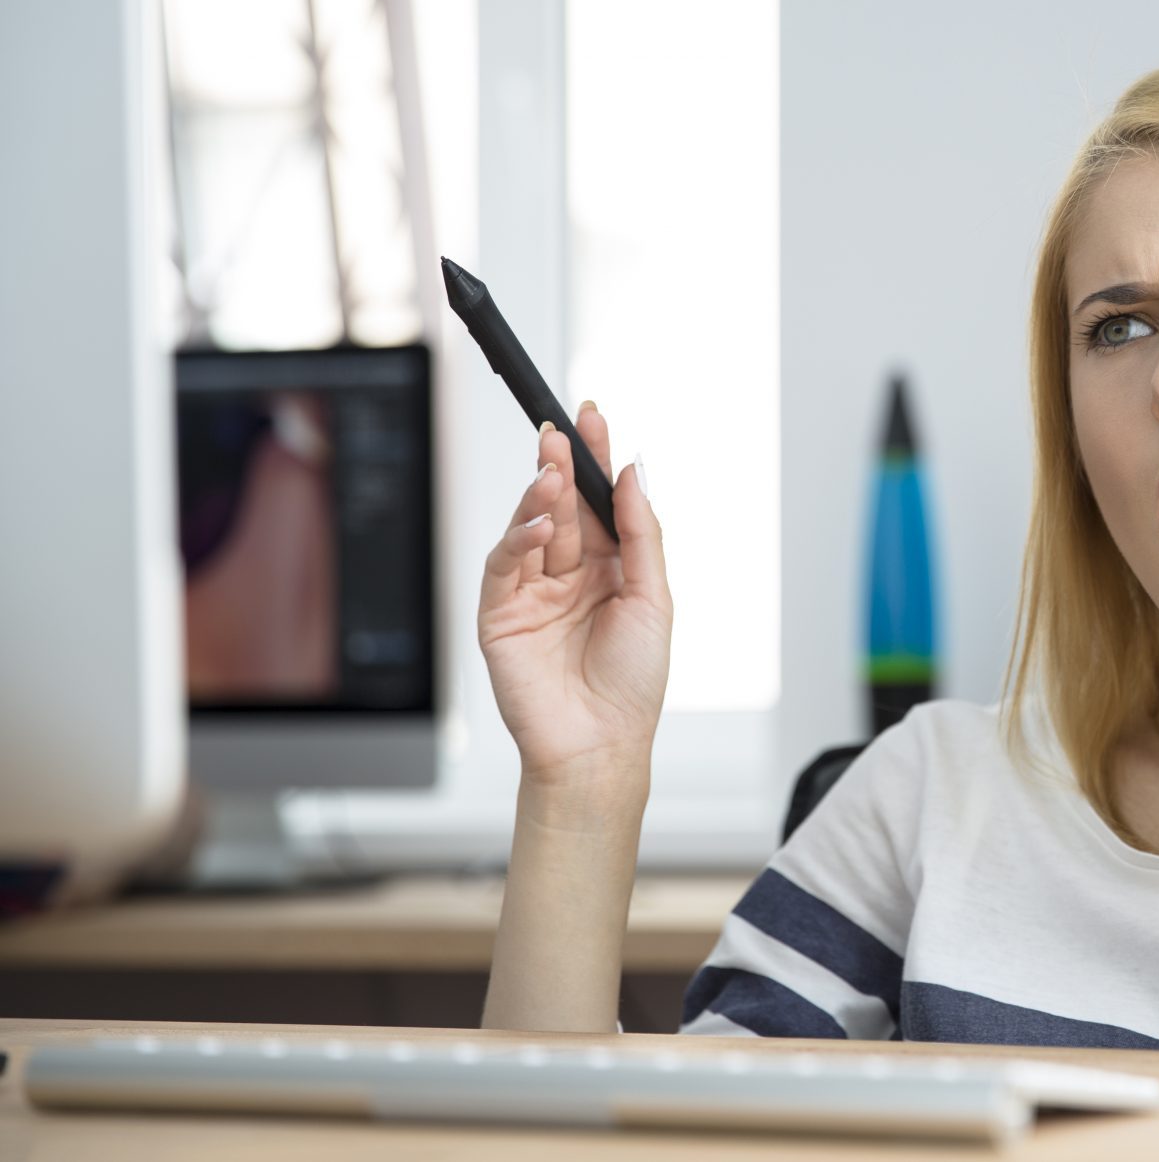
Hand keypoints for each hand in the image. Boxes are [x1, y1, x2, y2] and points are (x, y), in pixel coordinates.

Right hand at [477, 403, 672, 789]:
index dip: (595, 460)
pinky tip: (538, 523)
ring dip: (540, 494)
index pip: (598, 502)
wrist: (598, 744)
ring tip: (552, 466)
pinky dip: (518, 538)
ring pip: (531, 526)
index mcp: (610, 569)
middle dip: (561, 465)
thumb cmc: (634, 683)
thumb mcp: (654, 598)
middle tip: (561, 430)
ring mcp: (533, 592)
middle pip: (562, 506)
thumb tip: (635, 474)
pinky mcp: (500, 613)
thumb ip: (641, 534)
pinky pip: (505, 563)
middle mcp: (570, 575)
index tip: (593, 418)